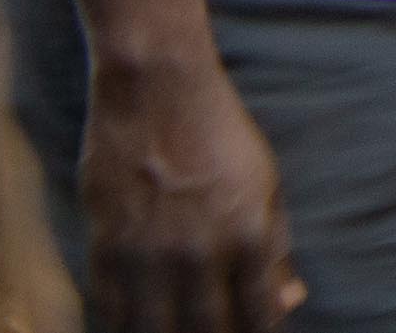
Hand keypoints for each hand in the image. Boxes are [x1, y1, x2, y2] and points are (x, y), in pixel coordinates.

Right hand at [80, 54, 301, 332]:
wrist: (156, 89)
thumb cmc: (220, 133)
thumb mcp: (267, 184)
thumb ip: (277, 247)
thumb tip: (290, 300)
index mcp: (248, 236)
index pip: (258, 317)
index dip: (258, 332)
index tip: (253, 330)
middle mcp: (198, 254)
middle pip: (207, 332)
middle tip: (215, 331)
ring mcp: (147, 254)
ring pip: (153, 331)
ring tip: (177, 330)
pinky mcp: (105, 246)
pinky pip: (111, 309)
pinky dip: (125, 324)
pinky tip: (139, 322)